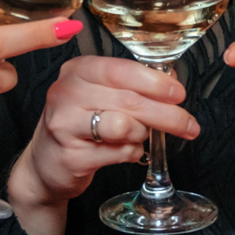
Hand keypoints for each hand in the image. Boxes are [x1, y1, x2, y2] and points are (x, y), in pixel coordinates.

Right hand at [6, 56, 199, 234]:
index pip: (122, 70)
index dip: (156, 82)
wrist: (45, 165)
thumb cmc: (79, 124)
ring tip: (140, 136)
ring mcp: (64, 125)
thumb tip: (172, 86)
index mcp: (77, 70)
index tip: (179, 94)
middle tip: (188, 125)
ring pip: (124, 126)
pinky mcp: (71, 156)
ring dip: (142, 133)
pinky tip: (126, 150)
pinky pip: (118, 152)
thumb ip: (129, 87)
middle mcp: (66, 93)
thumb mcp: (98, 95)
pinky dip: (131, 152)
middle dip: (167, 114)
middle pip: (129, 100)